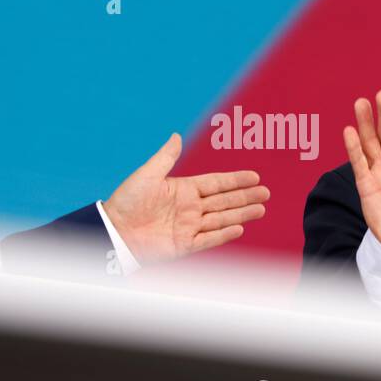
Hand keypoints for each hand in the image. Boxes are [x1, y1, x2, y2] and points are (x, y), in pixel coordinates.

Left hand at [103, 133, 268, 263]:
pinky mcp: (183, 245)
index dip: (235, 180)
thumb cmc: (126, 201)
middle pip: (224, 201)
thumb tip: (176, 135)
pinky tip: (239, 228)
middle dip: (245, 196)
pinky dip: (223, 235)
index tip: (254, 176)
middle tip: (266, 193)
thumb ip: (166, 157)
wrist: (114, 231)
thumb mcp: (147, 174)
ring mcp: (188, 227)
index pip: (216, 183)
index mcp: (183, 189)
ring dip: (241, 214)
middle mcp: (189, 208)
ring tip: (261, 209)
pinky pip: (208, 240)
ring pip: (221, 219)